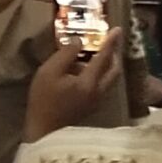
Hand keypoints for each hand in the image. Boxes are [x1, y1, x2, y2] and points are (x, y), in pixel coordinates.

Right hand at [25, 27, 127, 143]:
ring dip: (109, 64)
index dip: (111, 42)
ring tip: (98, 52)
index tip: (117, 29)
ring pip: (110, 79)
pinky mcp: (91, 107)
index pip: (104, 57)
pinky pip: (103, 85)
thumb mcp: (48, 72)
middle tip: (111, 41)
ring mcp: (96, 101)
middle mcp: (99, 92)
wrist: (43, 133)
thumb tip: (79, 41)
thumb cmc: (43, 101)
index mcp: (90, 83)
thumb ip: (66, 54)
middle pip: (115, 70)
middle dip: (115, 54)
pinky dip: (101, 73)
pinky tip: (86, 69)